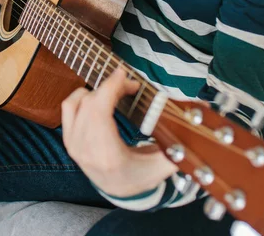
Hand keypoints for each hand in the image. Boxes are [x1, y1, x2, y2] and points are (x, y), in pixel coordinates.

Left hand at [62, 69, 177, 197]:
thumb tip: (195, 119)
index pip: (99, 112)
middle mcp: (85, 150)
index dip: (110, 87)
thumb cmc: (142, 174)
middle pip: (90, 103)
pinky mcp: (68, 139)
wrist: (119, 190)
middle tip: (130, 85)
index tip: (123, 74)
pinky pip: (68, 107)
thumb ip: (178, 145)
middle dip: (111, 86)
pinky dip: (83, 96)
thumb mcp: (163, 165)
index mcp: (108, 156)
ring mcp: (73, 145)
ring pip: (77, 102)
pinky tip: (99, 97)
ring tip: (116, 91)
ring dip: (97, 91)